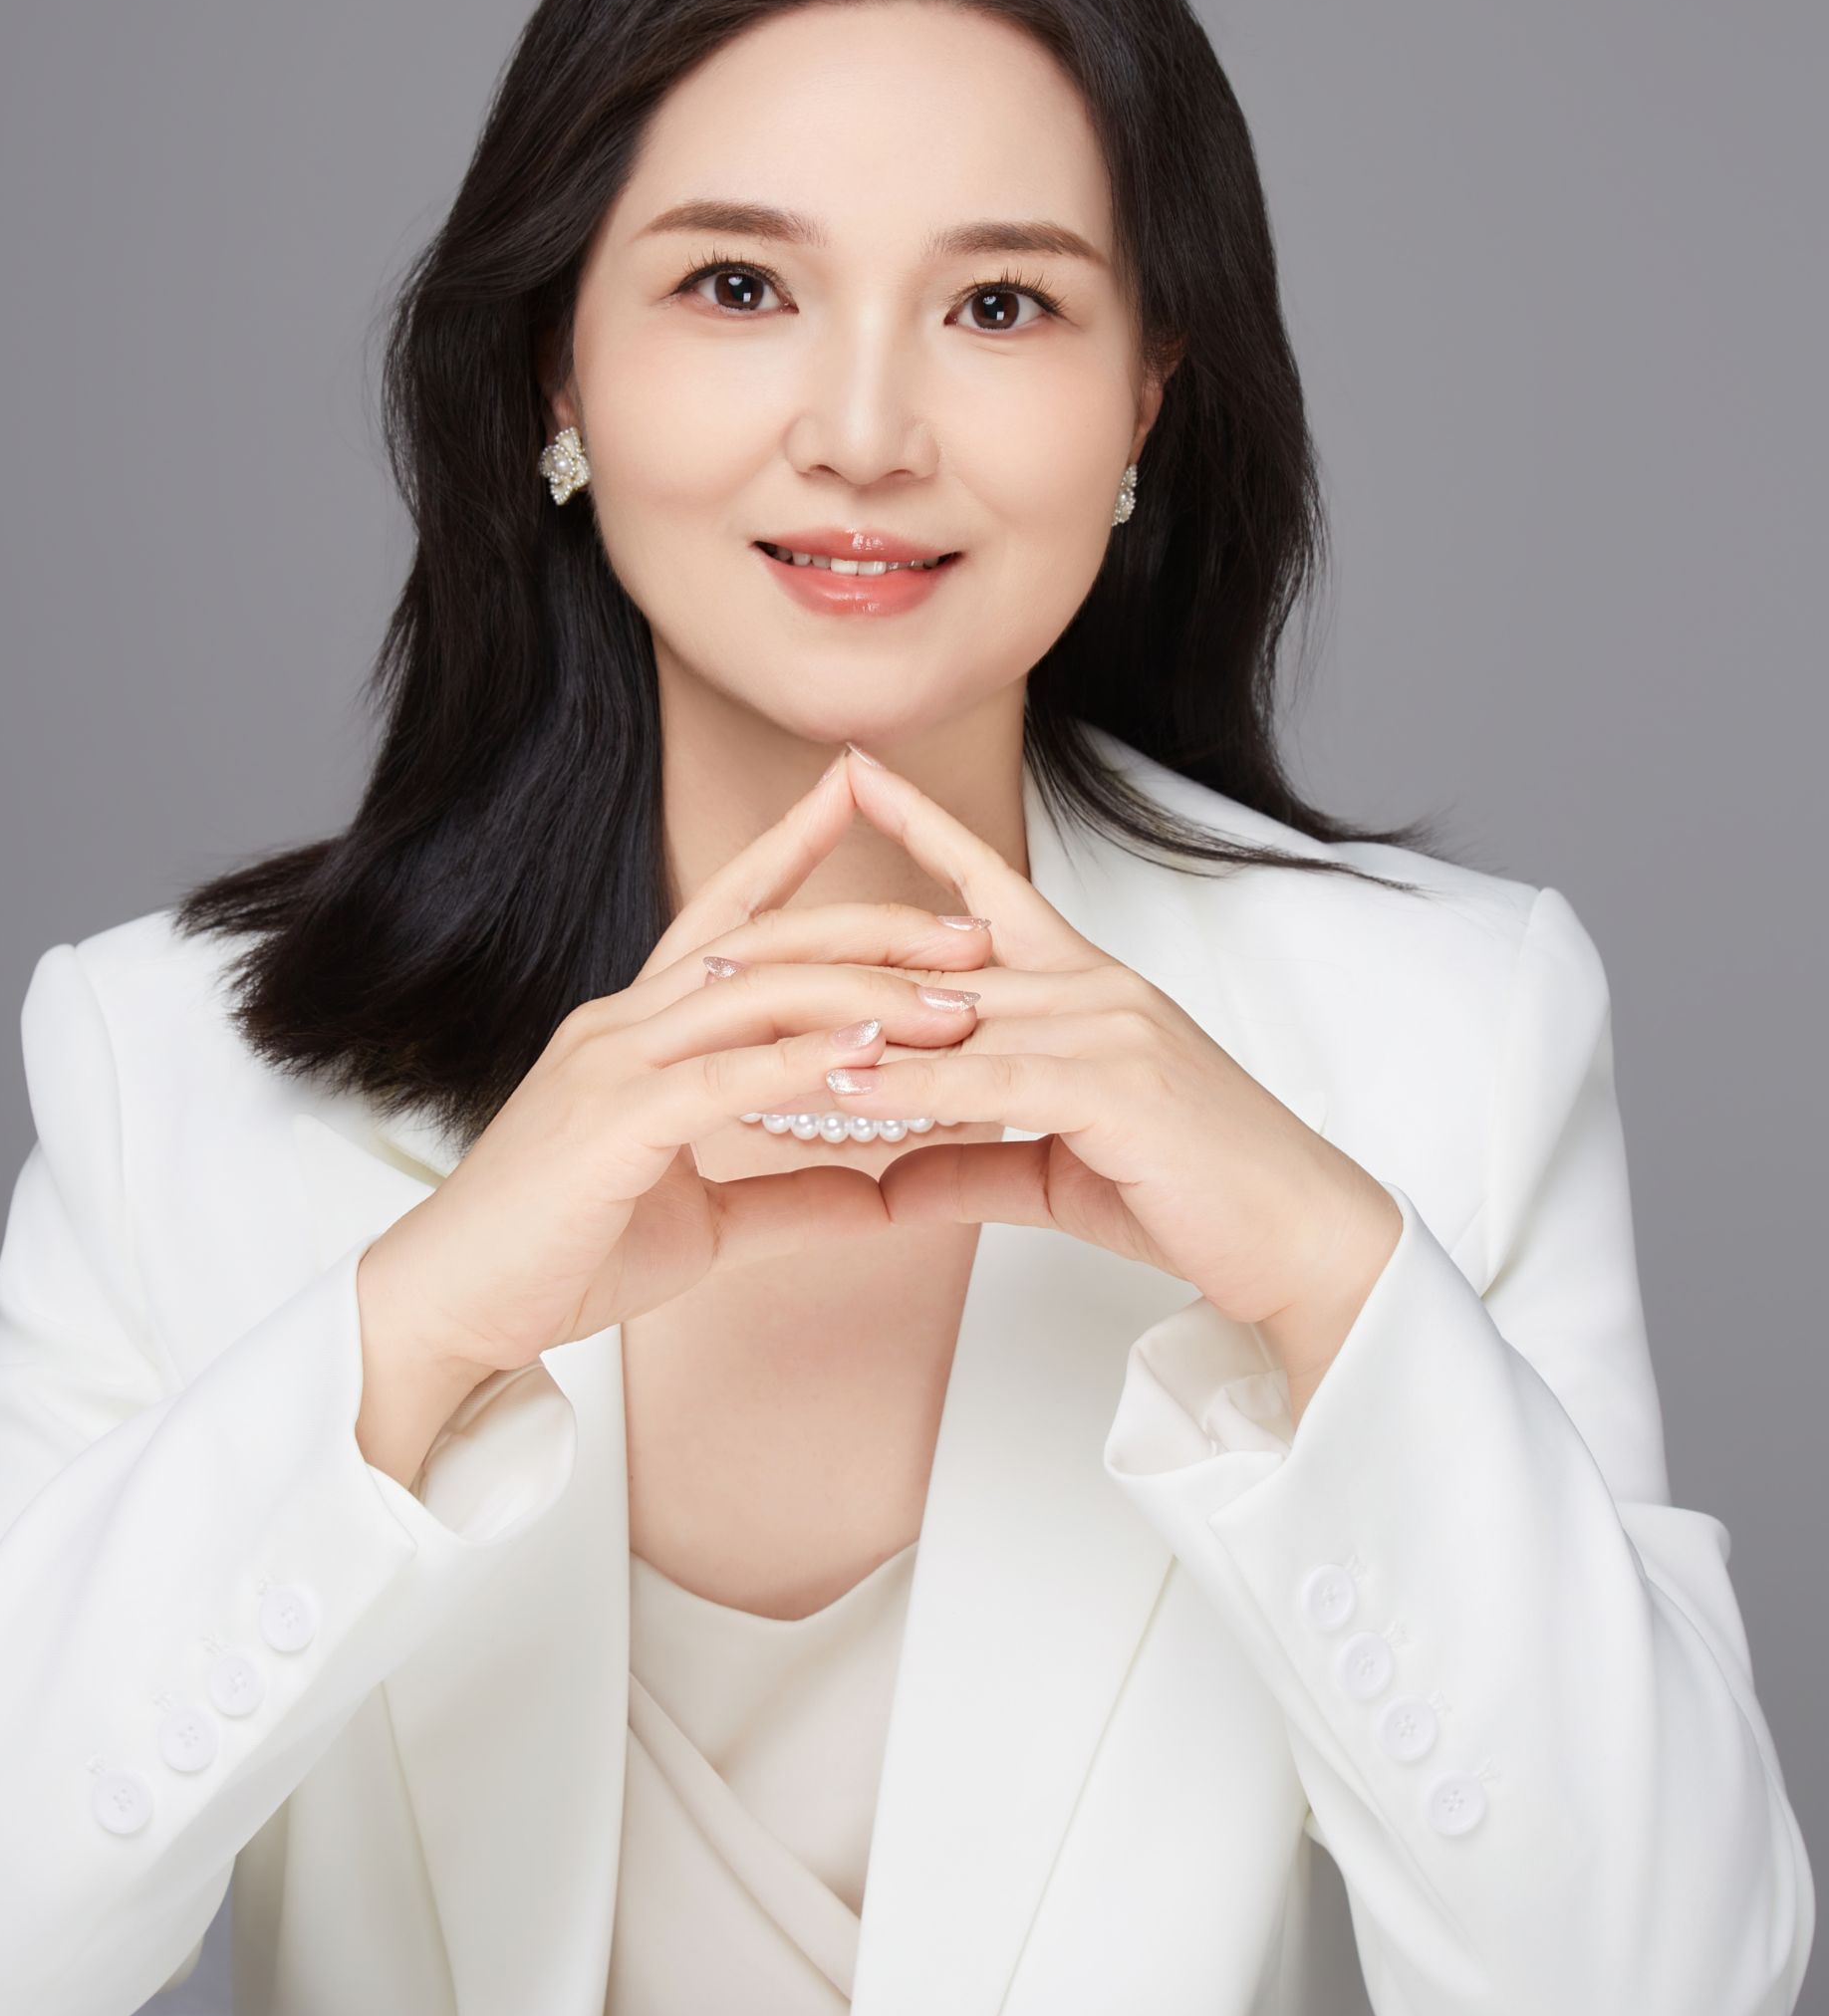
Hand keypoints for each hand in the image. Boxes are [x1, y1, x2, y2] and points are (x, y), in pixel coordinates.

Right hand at [353, 752, 990, 1394]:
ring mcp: (611, 1064)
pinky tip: (872, 1055)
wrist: (449, 1307)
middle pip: (762, 940)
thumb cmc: (557, 1257)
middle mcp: (621, 1025)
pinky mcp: (611, 1123)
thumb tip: (881, 1196)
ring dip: (865, 990)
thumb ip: (791, 1198)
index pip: (724, 917)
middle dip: (872, 923)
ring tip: (956, 1001)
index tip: (854, 796)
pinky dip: (804, 1061)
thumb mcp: (702, 1223)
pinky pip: (725, 1077)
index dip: (789, 852)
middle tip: (973, 927)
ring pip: (754, 994)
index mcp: (634, 1031)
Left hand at [810, 746, 1402, 1413]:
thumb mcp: (1055, 1168)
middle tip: (717, 952)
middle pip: (934, 952)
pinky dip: (910, 1085)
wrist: (1299, 1238)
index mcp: (1086, 987)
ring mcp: (1107, 1028)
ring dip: (842, 1021)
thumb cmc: (1192, 1194)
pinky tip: (841, 1089)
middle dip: (822, 951)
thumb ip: (967, 1160)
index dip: (921, 827)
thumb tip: (887, 1178)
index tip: (851, 776)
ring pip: (950, 1013)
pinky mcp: (1113, 1088)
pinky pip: (987, 1079)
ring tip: (744, 1024)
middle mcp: (1093, 988)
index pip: (991, 885)